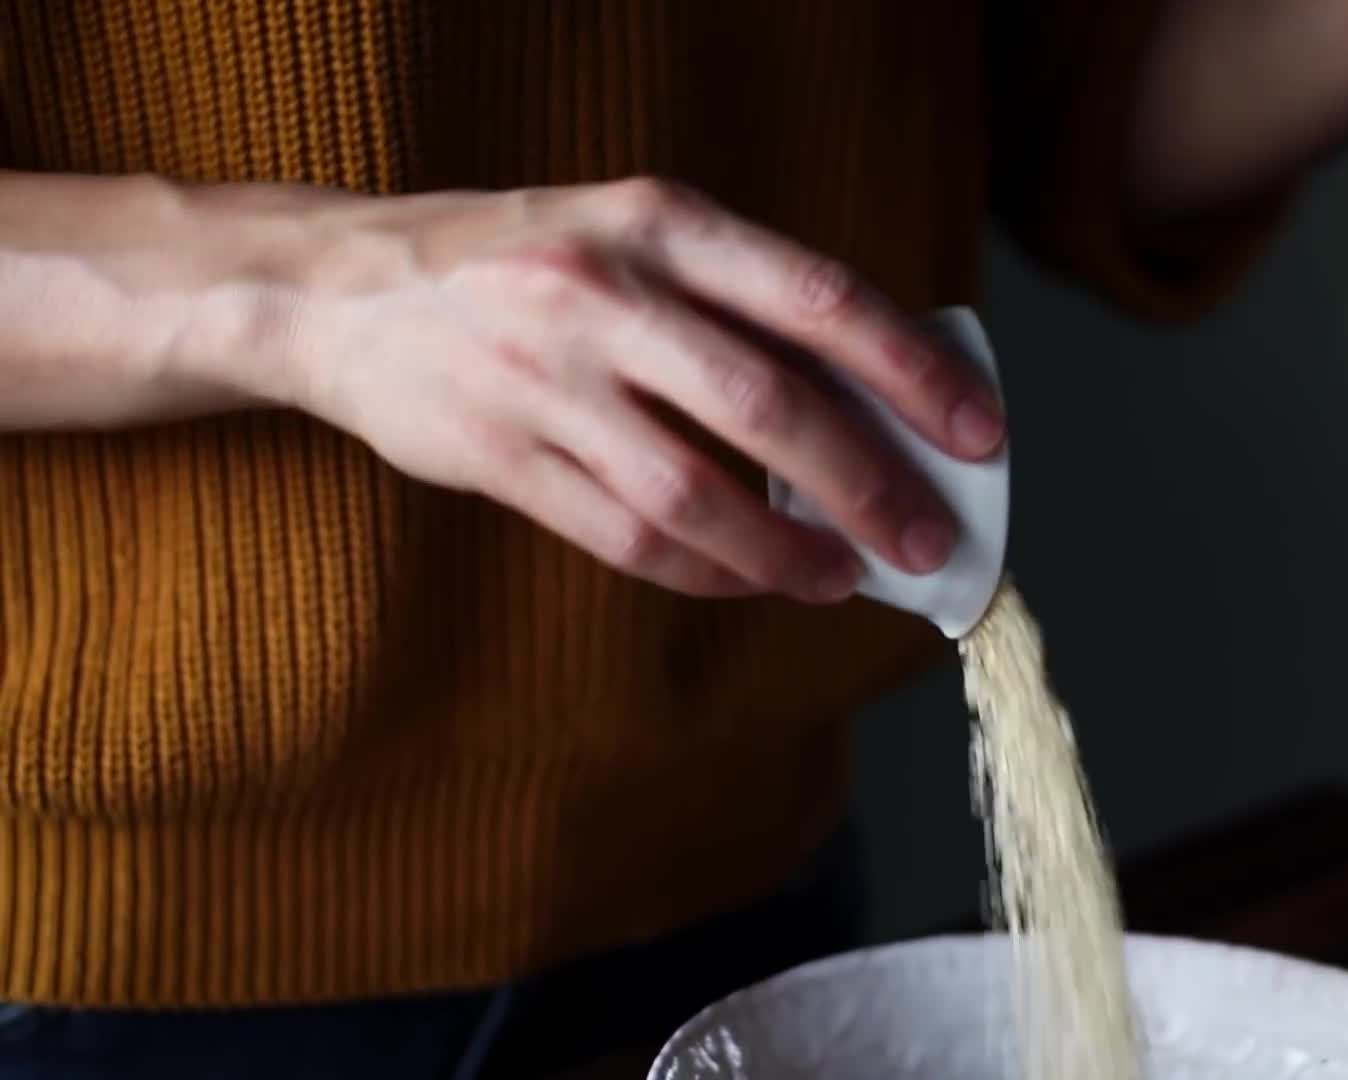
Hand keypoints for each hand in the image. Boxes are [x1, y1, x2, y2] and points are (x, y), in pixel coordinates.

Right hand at [229, 179, 1003, 601]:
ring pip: (696, 494)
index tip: (977, 431)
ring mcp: (544, 379)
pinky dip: (708, 573)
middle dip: (866, 484)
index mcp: (658, 221)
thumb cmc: (524, 263)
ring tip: (843, 577)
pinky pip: (627, 538)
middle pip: (768, 406)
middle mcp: (604, 291)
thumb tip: (874, 395)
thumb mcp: (632, 234)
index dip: (910, 371)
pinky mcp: (499, 457)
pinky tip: (755, 581)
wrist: (342, 290)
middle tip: (926, 538)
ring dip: (787, 552)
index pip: (816, 298)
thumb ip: (738, 301)